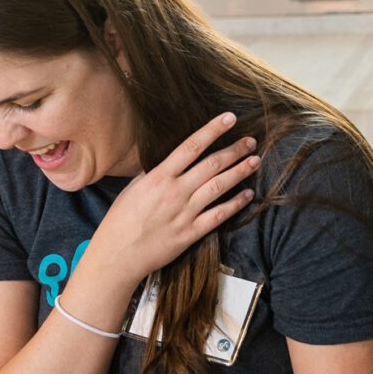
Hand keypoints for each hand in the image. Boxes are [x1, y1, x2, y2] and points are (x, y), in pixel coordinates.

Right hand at [84, 113, 259, 289]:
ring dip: (240, 171)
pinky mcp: (191, 232)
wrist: (117, 255)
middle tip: (251, 141)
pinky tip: (248, 194)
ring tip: (255, 161)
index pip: (191, 146)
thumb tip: (170, 161)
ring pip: (220, 186)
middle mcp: (175, 192)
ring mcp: (185, 212)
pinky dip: (236, 204)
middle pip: (212, 164)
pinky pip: (219, 215)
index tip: (230, 118)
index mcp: (159, 177)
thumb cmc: (120, 221)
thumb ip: (154, 173)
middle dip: (234, 150)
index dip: (213, 130)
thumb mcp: (133, 188)